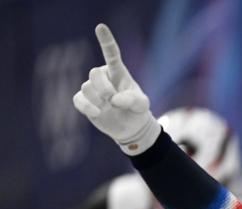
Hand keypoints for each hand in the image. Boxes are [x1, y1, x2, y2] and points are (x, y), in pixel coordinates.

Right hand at [72, 24, 159, 155]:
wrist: (130, 127)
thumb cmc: (136, 110)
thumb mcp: (141, 105)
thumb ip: (133, 100)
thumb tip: (115, 100)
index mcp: (118, 72)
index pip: (111, 53)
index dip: (106, 40)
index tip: (100, 27)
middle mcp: (103, 77)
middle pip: (94, 74)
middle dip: (104, 88)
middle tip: (113, 100)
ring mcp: (92, 88)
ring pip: (87, 87)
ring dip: (99, 100)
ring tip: (109, 107)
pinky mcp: (84, 101)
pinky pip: (78, 99)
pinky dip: (87, 107)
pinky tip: (97, 113)